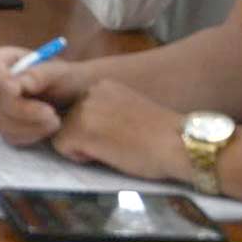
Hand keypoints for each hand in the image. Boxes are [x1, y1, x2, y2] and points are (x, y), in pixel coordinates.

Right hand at [0, 45, 88, 146]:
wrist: (74, 103)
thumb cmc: (66, 80)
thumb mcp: (60, 72)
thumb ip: (40, 75)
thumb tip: (18, 84)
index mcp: (5, 60)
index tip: (17, 90)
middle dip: (24, 110)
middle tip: (51, 114)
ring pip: (2, 121)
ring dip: (32, 125)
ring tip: (56, 120)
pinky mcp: (4, 128)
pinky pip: (10, 136)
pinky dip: (32, 135)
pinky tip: (48, 128)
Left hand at [51, 81, 191, 184]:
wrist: (179, 143)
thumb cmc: (162, 136)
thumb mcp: (127, 111)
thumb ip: (105, 110)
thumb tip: (88, 124)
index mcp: (103, 85)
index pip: (78, 108)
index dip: (92, 127)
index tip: (115, 135)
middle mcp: (88, 92)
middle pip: (67, 120)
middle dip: (84, 136)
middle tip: (116, 145)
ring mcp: (82, 110)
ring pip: (63, 134)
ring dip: (82, 146)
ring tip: (114, 149)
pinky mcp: (79, 130)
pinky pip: (62, 147)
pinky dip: (80, 156)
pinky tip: (107, 155)